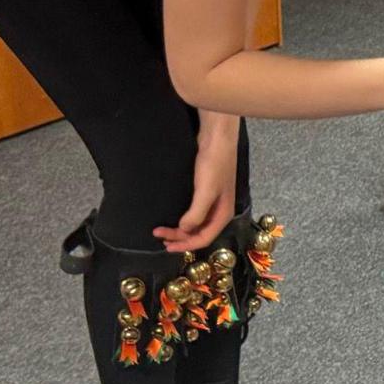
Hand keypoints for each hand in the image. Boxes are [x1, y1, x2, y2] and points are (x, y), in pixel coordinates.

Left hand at [155, 113, 239, 252]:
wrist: (217, 138)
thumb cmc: (214, 165)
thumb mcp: (205, 192)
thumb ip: (196, 214)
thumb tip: (184, 230)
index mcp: (223, 214)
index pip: (204, 239)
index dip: (185, 245)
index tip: (166, 246)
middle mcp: (219, 210)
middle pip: (200, 232)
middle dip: (180, 237)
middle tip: (159, 236)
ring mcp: (213, 201)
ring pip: (197, 223)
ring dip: (180, 229)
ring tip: (163, 230)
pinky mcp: (206, 191)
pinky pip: (194, 212)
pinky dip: (183, 218)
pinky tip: (174, 216)